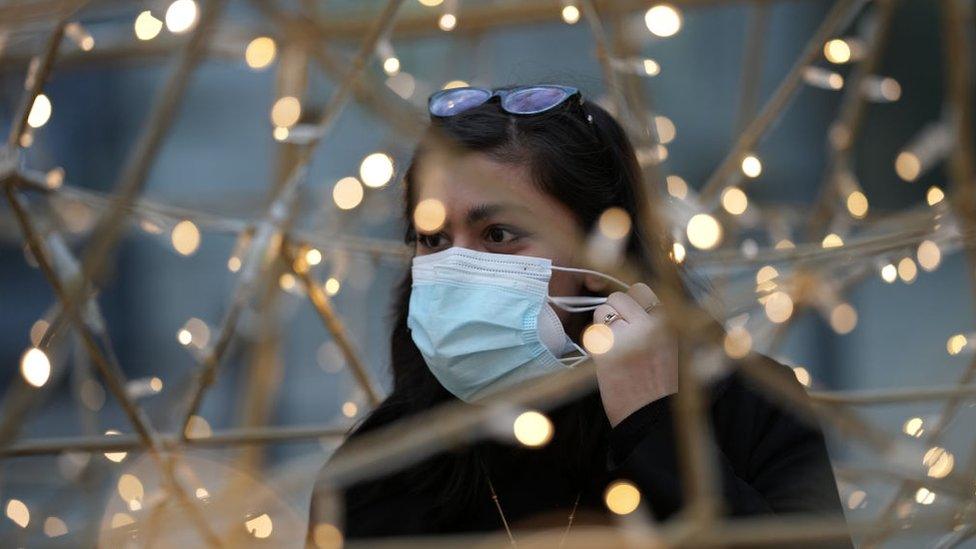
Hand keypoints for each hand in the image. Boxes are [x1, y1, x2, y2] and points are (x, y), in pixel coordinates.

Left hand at [591, 283, 677, 426]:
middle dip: (616, 310)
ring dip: (603, 323)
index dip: (632, 301)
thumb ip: (655, 324)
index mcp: (667, 323)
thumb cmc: (663, 386)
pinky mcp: (605, 351)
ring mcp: (625, 337)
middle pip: (619, 297)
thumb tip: (635, 302)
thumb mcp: (671, 347)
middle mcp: (648, 325)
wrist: (652, 420)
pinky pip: (593, 332)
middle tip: (620, 331)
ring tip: (614, 345)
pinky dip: (596, 341)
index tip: (631, 315)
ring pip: (603, 311)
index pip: (641, 290)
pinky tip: (606, 357)